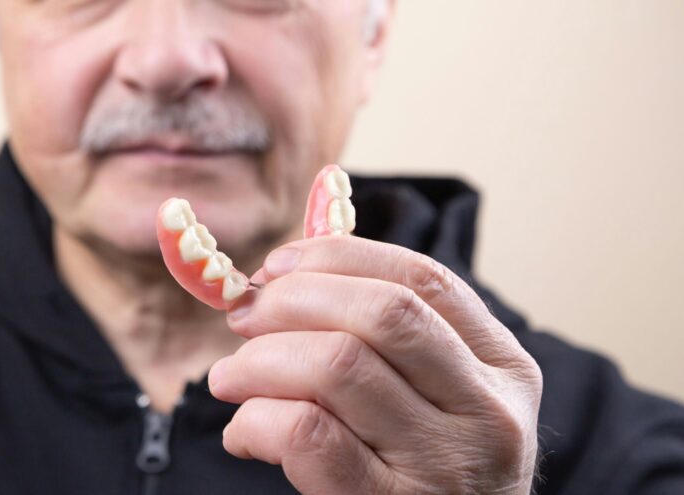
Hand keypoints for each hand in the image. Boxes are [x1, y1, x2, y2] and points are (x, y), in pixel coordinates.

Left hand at [207, 235, 542, 493]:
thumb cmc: (424, 473)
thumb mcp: (437, 400)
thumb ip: (385, 339)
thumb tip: (282, 275)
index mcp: (502, 366)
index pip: (421, 278)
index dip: (336, 258)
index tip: (276, 267)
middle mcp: (488, 412)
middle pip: (381, 312)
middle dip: (292, 300)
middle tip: (244, 318)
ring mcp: (444, 465)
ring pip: (336, 365)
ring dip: (258, 360)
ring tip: (230, 378)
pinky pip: (306, 434)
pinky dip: (255, 420)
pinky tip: (243, 434)